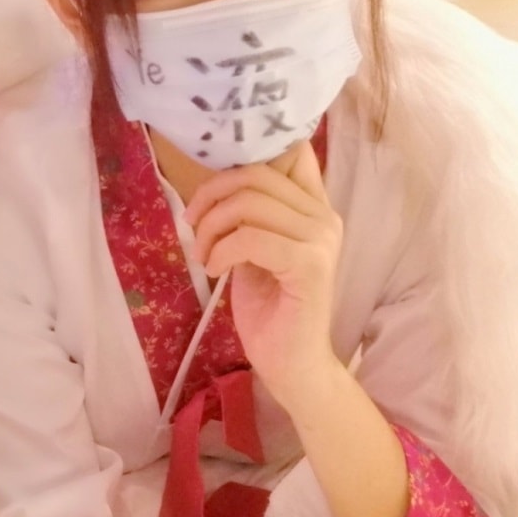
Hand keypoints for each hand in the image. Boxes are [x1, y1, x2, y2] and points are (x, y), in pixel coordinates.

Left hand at [185, 141, 343, 410]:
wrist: (291, 365)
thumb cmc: (271, 311)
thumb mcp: (254, 250)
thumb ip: (250, 215)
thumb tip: (217, 182)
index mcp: (314, 207)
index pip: (293, 150)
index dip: (247, 154)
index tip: (214, 186)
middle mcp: (325, 215)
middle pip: (256, 175)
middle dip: (211, 196)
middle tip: (193, 227)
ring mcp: (321, 238)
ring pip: (249, 204)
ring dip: (211, 227)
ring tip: (204, 255)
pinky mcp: (310, 263)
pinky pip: (250, 238)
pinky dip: (221, 251)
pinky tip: (215, 271)